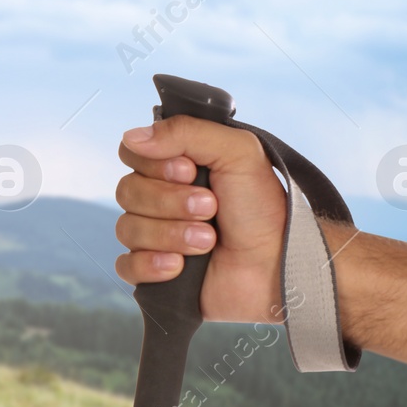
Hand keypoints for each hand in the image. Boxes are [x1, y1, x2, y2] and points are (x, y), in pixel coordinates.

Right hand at [114, 116, 290, 322]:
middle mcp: (164, 198)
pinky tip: (179, 267)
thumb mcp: (239, 152)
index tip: (190, 171)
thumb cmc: (265, 210)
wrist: (280, 264)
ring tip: (210, 241)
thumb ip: (187, 132)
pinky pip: (127, 266)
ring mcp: (159, 237)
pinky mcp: (159, 274)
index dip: (155, 164)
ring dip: (170, 234)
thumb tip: (133, 137)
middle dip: (170, 202)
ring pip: (127, 229)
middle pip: (127, 191)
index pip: (132, 152)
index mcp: (178, 166)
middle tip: (211, 208)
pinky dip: (150, 265)